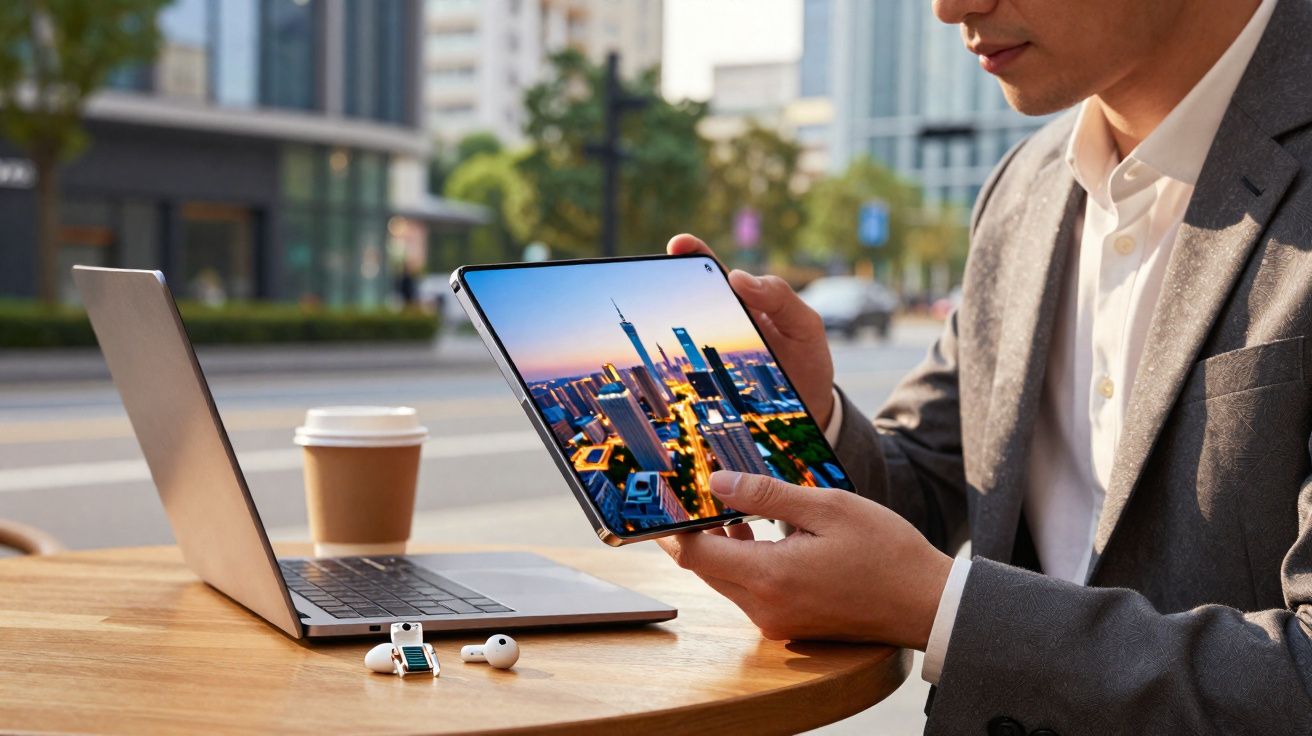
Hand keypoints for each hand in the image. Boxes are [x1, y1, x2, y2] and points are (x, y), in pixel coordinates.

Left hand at [657, 470, 952, 649]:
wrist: (926, 603)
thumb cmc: (885, 551)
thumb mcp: (827, 507)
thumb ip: (766, 495)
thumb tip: (717, 482)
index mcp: (771, 577)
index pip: (695, 554)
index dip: (673, 524)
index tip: (663, 496)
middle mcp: (764, 607)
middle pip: (705, 568)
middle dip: (692, 531)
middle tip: (687, 491)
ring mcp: (775, 620)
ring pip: (725, 578)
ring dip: (719, 545)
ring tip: (722, 503)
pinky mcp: (787, 623)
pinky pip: (748, 590)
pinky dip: (742, 560)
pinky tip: (753, 530)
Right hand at [666, 234, 836, 426]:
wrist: (810, 405)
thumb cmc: (806, 357)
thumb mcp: (804, 324)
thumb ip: (780, 297)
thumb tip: (736, 277)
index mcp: (742, 302)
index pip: (712, 270)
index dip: (693, 253)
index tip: (678, 244)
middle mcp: (720, 324)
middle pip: (684, 301)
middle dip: (663, 288)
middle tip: (654, 283)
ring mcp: (709, 354)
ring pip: (677, 337)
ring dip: (663, 334)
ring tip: (651, 327)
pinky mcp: (707, 385)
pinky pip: (685, 376)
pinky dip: (671, 375)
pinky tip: (661, 374)